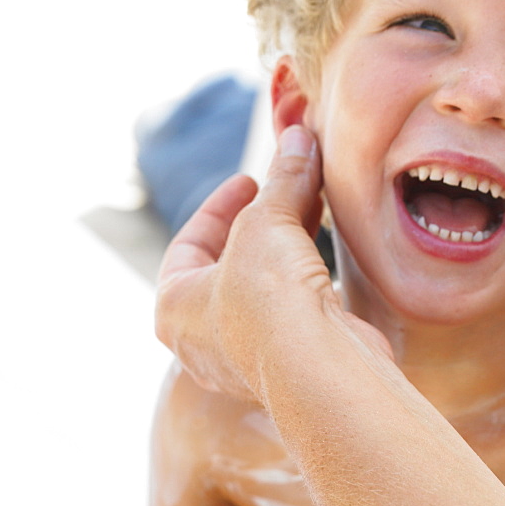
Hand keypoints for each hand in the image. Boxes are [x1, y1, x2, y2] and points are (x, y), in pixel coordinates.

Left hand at [155, 125, 335, 400]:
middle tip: (282, 193)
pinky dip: (305, 284)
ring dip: (285, 253)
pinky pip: (291, 318)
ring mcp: (246, 362)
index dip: (219, 205)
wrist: (318, 368)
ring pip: (261, 294)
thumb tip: (298, 136)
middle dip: (258, 225)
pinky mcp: (290, 369)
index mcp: (173, 309)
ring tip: (312, 214)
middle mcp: (202, 342)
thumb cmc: (270, 299)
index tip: (248, 180)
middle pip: (227, 268)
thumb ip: (282, 180)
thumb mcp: (268, 221)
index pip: (187, 246)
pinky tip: (331, 259)